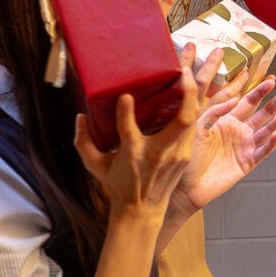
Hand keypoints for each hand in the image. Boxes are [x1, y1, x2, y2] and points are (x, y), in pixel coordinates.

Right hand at [75, 62, 200, 217]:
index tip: (124, 97)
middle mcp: (159, 152)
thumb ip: (83, 141)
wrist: (143, 208)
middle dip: (186, 92)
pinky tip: (193, 89)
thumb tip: (80, 117)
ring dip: (194, 94)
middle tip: (182, 68)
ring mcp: (177, 153)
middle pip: (181, 121)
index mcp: (134, 154)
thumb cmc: (118, 183)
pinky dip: (195, 106)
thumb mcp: (94, 165)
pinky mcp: (186, 152)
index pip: (129, 131)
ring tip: (191, 70)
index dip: (125, 113)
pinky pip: (195, 125)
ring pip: (193, 119)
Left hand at [172, 77, 275, 215]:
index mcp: (226, 121)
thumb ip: (214, 112)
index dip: (259, 92)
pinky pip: (262, 152)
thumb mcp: (196, 127)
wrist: (184, 185)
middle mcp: (239, 132)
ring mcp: (244, 147)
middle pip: (262, 114)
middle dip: (275, 102)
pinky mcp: (247, 163)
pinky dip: (270, 144)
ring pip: (266, 131)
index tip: (270, 81)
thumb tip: (235, 98)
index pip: (247, 102)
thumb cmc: (186, 156)